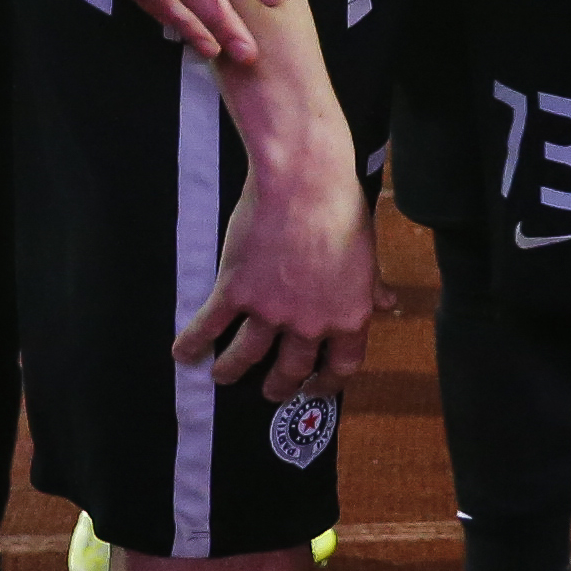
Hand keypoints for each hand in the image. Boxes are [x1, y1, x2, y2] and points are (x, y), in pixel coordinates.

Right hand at [175, 147, 378, 404]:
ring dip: (232, 370)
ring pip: (246, 356)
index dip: (326, 385)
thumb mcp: (366, 251)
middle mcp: (310, 324)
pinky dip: (194, 342)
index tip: (314, 390)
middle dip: (278, 386)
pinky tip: (183, 353)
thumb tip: (387, 303)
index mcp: (348, 316)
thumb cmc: (341, 207)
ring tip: (222, 376)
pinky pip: (210, 326)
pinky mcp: (236, 291)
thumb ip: (370, 286)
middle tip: (268, 390)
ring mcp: (270, 311)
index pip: (341, 368)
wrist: (304, 180)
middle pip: (291, 369)